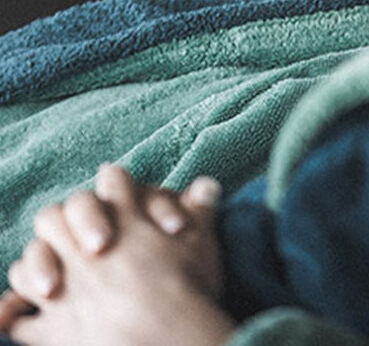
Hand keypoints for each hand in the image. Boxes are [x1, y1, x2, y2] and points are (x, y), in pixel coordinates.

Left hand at [2, 165, 234, 345]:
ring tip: (50, 275)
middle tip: (81, 238)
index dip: (114, 184)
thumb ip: (201, 207)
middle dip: (64, 220)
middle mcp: (84, 246)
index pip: (111, 181)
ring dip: (35, 265)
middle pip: (56, 215)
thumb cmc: (188, 285)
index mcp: (123, 217)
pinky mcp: (50, 328)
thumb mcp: (203, 239)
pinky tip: (15, 316)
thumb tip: (207, 184)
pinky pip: (19, 319)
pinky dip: (14, 316)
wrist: (167, 337)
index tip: (116, 187)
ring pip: (29, 263)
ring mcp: (63, 286)